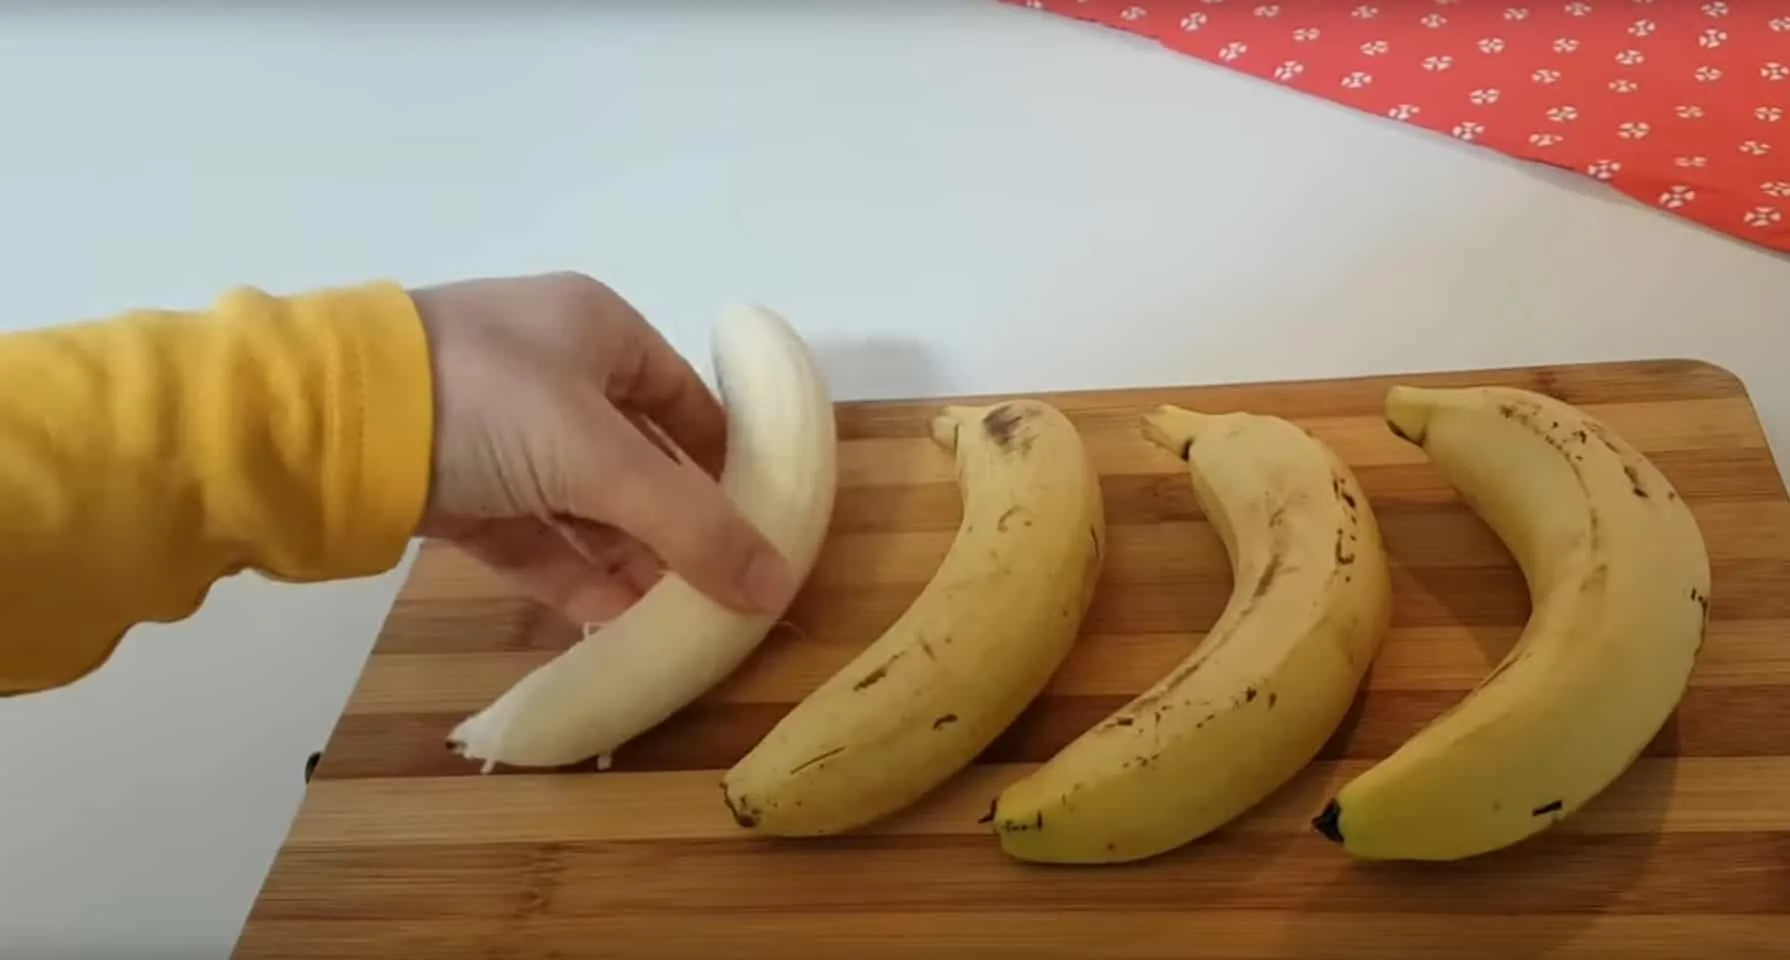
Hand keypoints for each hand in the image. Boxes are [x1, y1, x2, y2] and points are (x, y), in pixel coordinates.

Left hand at [410, 272, 797, 622]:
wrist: (325, 423)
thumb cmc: (486, 404)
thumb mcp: (601, 461)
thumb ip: (694, 528)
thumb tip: (778, 588)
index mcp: (596, 330)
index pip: (685, 400)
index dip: (726, 464)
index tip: (759, 529)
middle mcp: (552, 372)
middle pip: (637, 461)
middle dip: (675, 529)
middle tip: (715, 592)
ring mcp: (498, 431)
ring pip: (583, 504)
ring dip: (625, 560)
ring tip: (669, 622)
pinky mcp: (456, 487)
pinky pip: (532, 534)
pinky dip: (569, 573)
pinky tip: (608, 620)